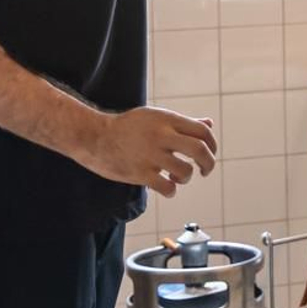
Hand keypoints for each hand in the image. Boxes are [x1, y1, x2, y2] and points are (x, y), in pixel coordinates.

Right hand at [82, 106, 217, 196]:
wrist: (94, 136)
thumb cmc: (127, 127)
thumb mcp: (156, 117)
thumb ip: (184, 122)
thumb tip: (210, 123)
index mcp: (167, 120)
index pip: (202, 131)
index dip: (212, 144)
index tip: (210, 153)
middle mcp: (162, 135)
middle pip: (200, 150)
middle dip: (208, 164)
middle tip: (204, 171)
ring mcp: (151, 155)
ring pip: (185, 171)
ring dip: (186, 178)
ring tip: (177, 177)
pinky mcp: (140, 173)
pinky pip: (167, 187)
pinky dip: (172, 190)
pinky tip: (167, 187)